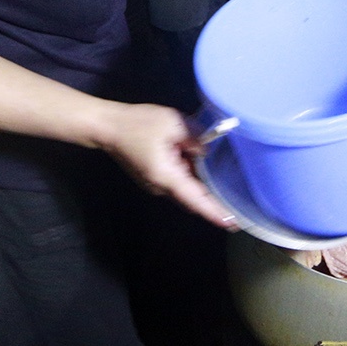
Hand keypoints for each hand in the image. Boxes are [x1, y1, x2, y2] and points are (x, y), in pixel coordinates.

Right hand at [96, 103, 237, 229]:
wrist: (107, 127)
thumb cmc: (138, 123)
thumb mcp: (172, 122)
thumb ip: (194, 136)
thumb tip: (207, 151)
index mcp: (166, 176)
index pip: (195, 199)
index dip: (214, 212)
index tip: (232, 223)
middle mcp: (161, 187)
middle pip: (192, 198)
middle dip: (213, 202)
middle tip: (238, 207)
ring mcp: (155, 184)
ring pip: (185, 190)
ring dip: (201, 187)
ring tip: (225, 185)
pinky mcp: (152, 177)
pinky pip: (177, 182)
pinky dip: (190, 178)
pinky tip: (201, 167)